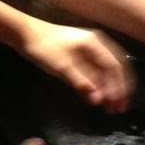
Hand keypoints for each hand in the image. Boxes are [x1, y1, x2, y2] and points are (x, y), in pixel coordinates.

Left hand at [19, 21, 134, 112]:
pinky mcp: (81, 56)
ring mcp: (89, 50)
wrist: (24, 35)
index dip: (119, 86)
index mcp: (95, 44)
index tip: (119, 104)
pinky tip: (98, 97)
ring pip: (106, 71)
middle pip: (116, 68)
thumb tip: (98, 99)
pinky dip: (99, 85)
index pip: (115, 66)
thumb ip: (81, 82)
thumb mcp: (62, 66)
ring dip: (110, 88)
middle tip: (120, 109)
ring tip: (111, 107)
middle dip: (120, 89)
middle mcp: (97, 45)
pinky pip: (96, 72)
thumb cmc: (43, 48)